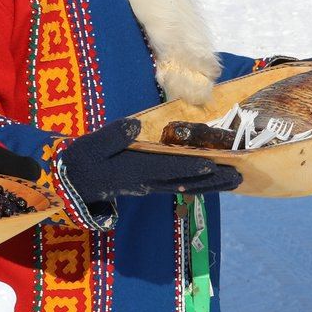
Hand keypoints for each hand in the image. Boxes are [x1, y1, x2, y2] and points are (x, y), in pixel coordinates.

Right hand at [62, 119, 242, 203]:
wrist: (72, 183)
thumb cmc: (82, 161)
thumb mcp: (92, 145)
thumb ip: (112, 136)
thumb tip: (133, 125)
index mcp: (135, 170)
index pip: (167, 168)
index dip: (190, 167)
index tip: (212, 165)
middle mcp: (148, 181)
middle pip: (186, 182)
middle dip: (214, 180)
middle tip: (240, 176)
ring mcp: (150, 185)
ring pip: (187, 186)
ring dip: (212, 185)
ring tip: (236, 180)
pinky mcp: (150, 184)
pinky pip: (180, 185)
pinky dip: (199, 183)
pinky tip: (213, 180)